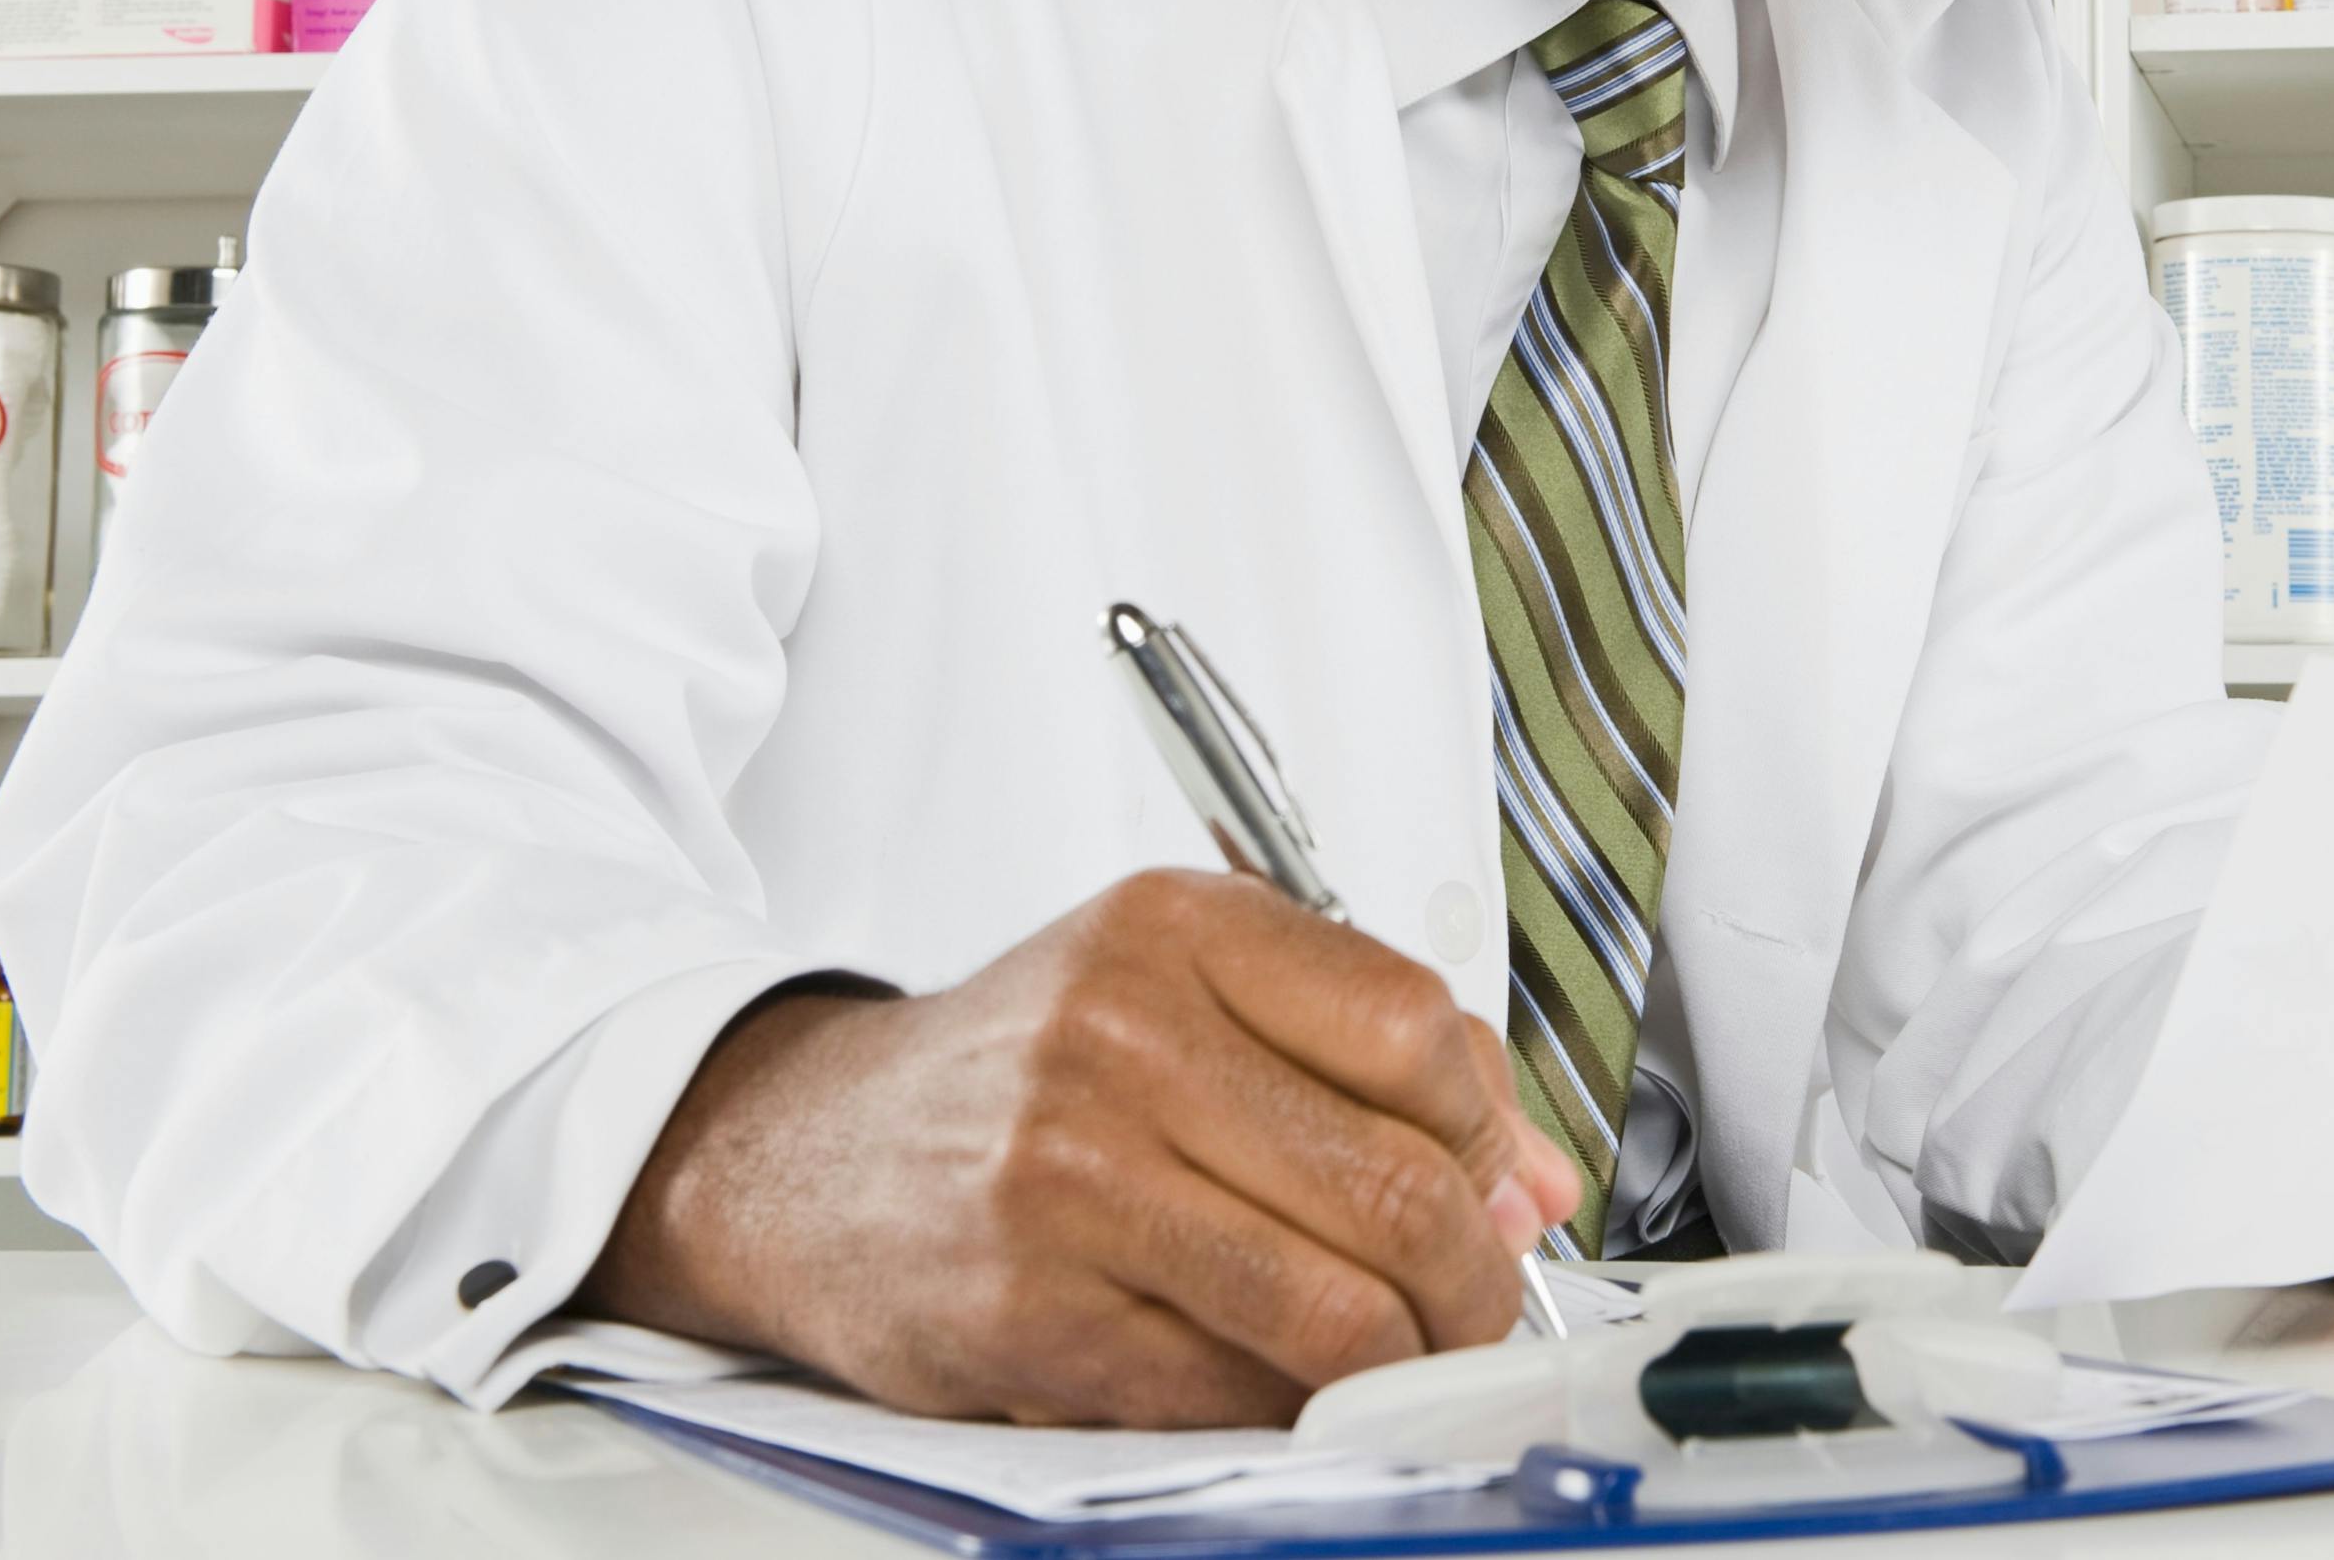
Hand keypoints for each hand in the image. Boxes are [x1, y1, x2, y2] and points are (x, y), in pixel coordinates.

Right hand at [579, 868, 1582, 1424]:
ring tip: (1396, 1355)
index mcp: (1179, 928)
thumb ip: (1372, 1065)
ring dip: (1402, 1360)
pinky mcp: (1033, 1311)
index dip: (1489, 1132)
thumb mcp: (1186, 994)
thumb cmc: (1018, 1072)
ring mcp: (1071, 1176)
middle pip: (1398, 1185)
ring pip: (1334, 1307)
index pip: (1417, 1029)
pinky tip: (1275, 1379)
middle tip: (1475, 1305)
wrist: (798, 1155)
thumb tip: (1535, 1183)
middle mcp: (1123, 1035)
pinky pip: (1233, 1390)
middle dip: (1473, 1278)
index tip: (1494, 1185)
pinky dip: (1288, 1405)